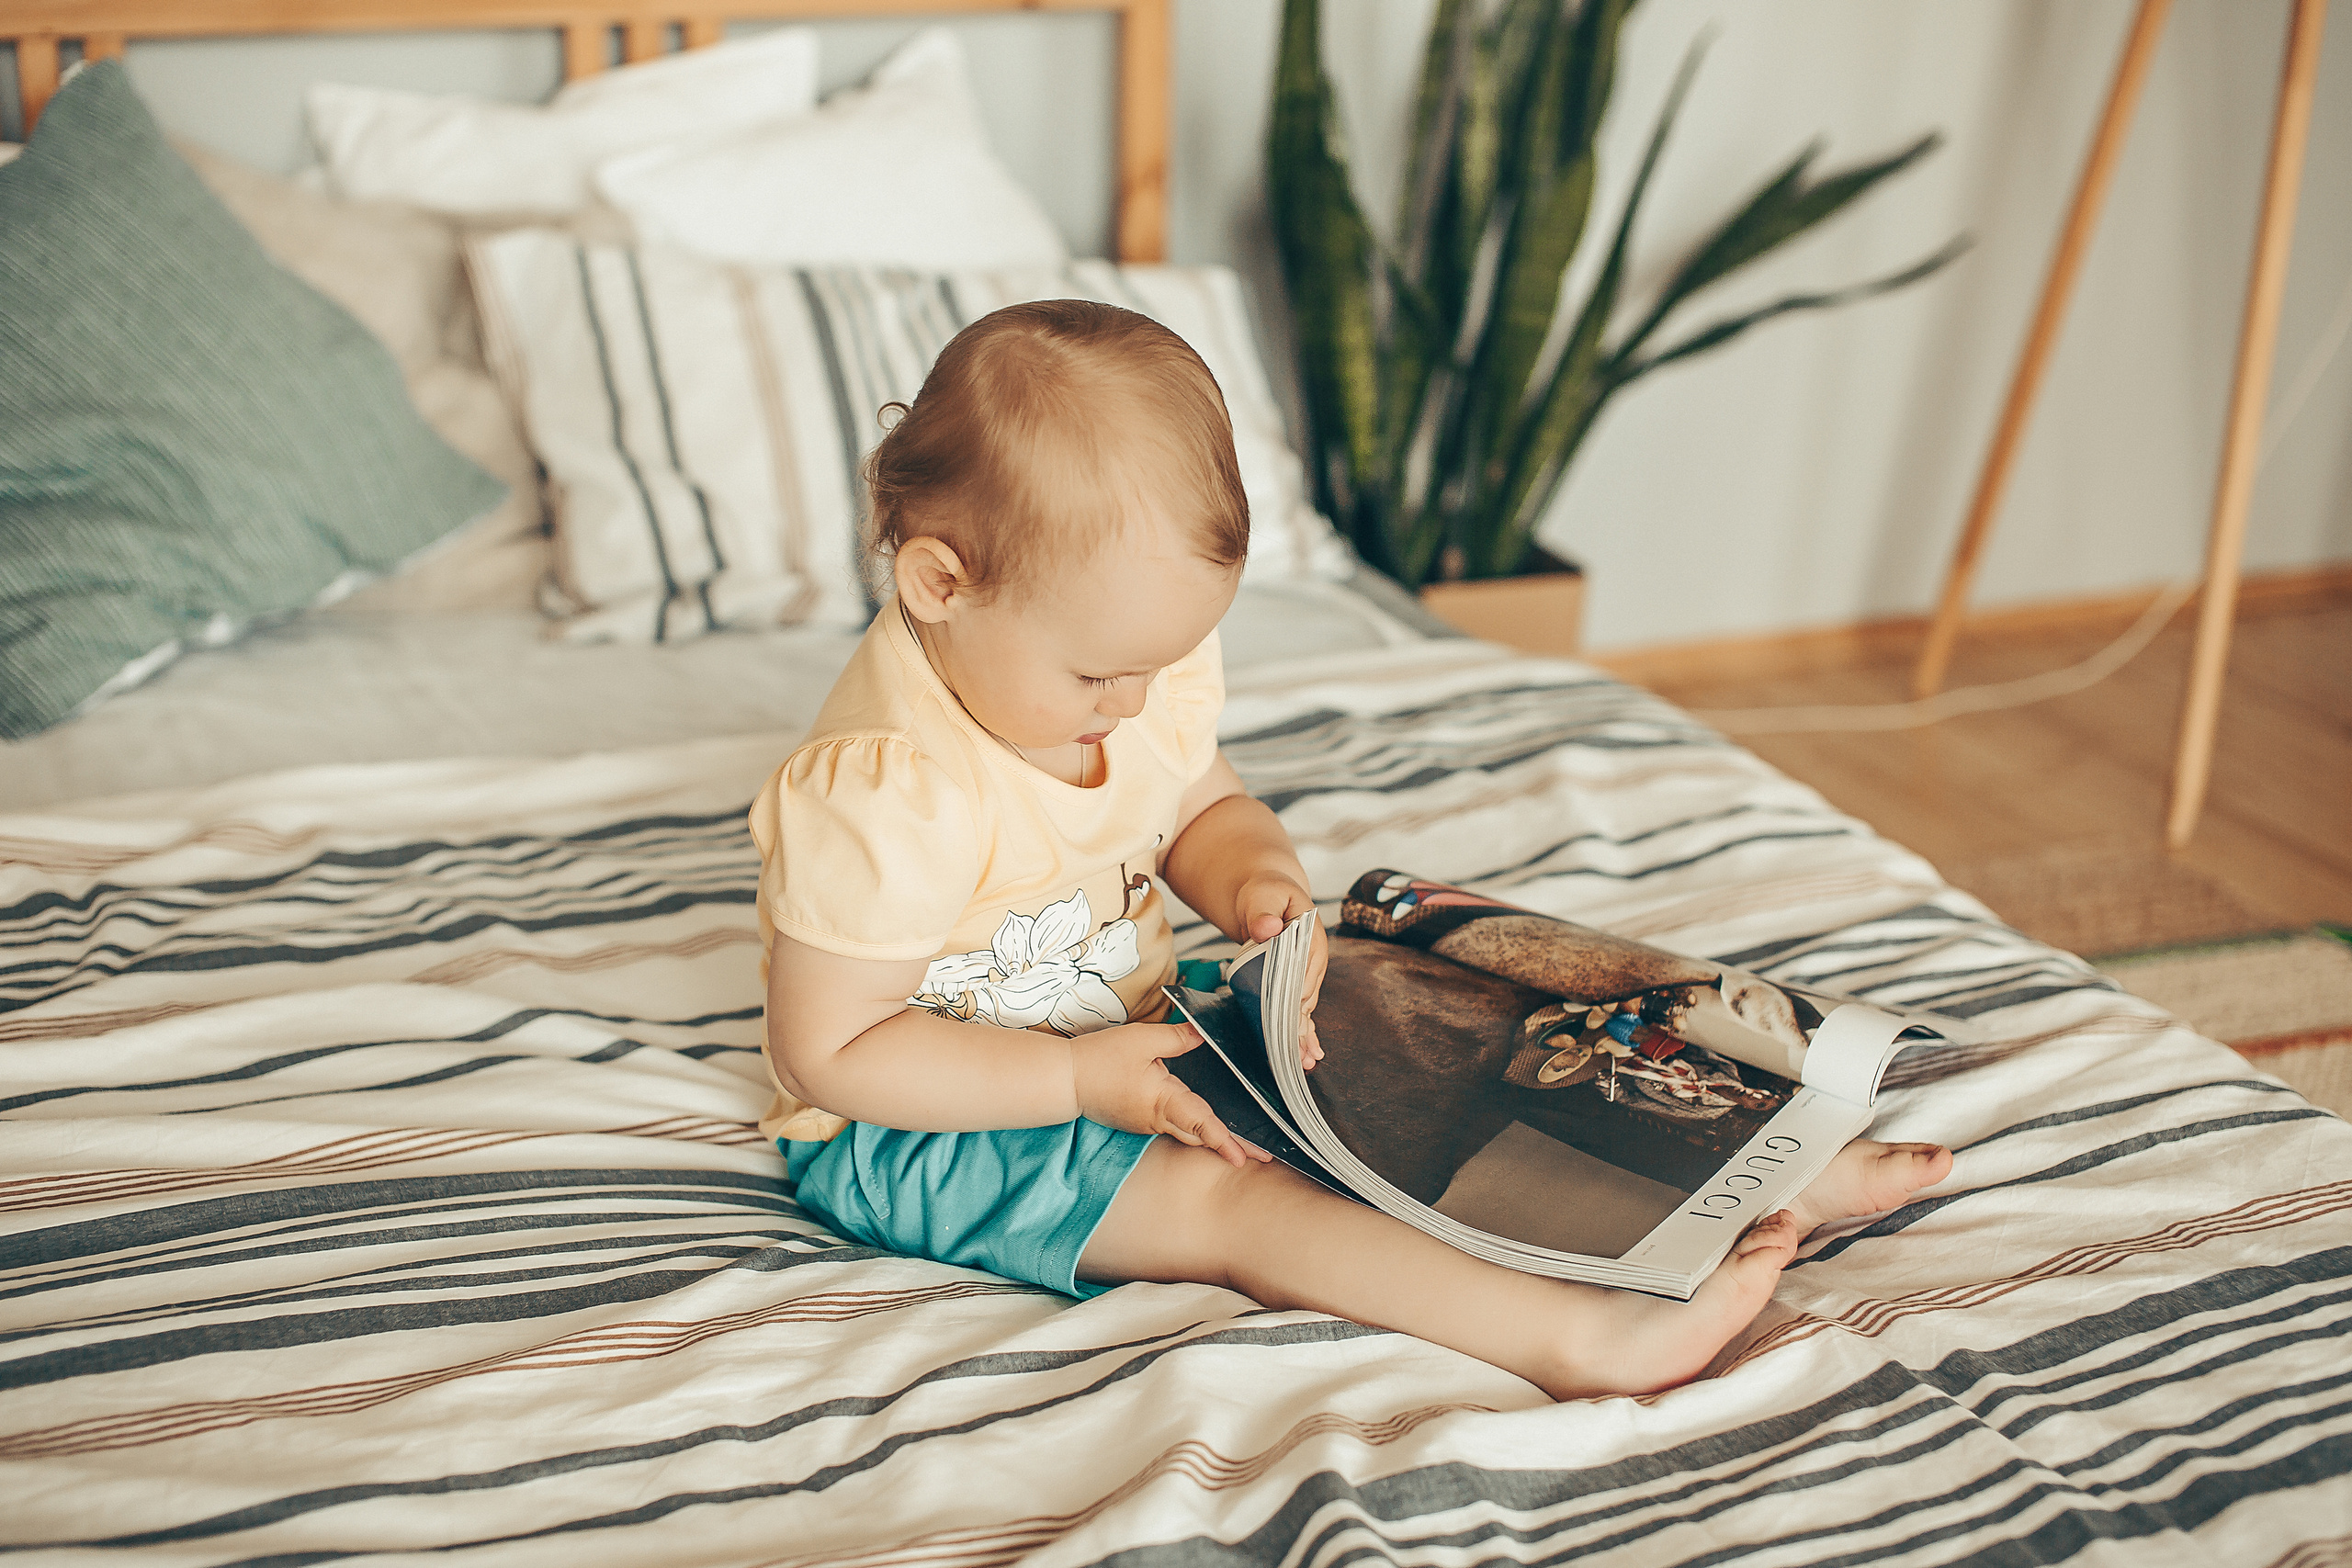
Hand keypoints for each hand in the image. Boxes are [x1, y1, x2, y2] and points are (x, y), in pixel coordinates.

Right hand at [1072, 1020, 1270, 1167]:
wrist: (1064, 1079)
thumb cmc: (1100, 1059)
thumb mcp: (1142, 1040)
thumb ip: (1177, 1038)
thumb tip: (1204, 1034)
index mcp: (1162, 1100)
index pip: (1200, 1123)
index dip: (1224, 1140)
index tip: (1244, 1158)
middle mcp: (1157, 1118)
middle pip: (1199, 1134)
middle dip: (1229, 1144)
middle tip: (1260, 1154)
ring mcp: (1147, 1123)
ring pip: (1187, 1131)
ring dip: (1212, 1136)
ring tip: (1241, 1142)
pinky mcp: (1139, 1120)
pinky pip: (1171, 1125)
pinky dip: (1192, 1127)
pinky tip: (1205, 1123)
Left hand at [1236, 872, 1326, 1069]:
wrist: (1265, 893)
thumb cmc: (1265, 891)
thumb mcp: (1262, 894)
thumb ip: (1262, 910)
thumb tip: (1267, 927)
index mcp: (1311, 937)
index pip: (1305, 972)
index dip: (1296, 996)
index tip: (1291, 1018)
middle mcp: (1313, 958)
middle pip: (1307, 996)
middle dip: (1302, 1025)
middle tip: (1298, 1054)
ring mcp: (1306, 972)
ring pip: (1305, 1007)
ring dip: (1304, 1034)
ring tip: (1306, 1061)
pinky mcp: (1295, 981)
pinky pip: (1300, 1008)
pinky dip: (1302, 1030)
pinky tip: (1308, 1053)